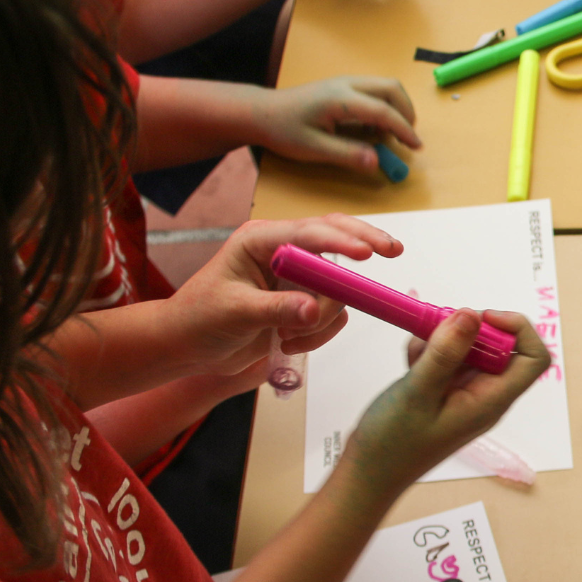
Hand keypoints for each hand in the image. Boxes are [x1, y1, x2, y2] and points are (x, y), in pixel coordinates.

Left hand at [161, 215, 401, 377]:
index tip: (367, 252)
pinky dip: (320, 333)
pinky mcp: (303, 301)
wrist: (188, 348)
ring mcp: (296, 277)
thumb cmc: (198, 319)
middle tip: (393, 251)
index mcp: (261, 240)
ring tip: (289, 337)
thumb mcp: (235, 312)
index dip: (340, 240)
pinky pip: (333, 314)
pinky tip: (289, 342)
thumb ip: (276, 309)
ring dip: (324, 317)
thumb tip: (315, 309)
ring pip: (338, 288)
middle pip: (336, 236)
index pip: (309, 233)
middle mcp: (283, 252)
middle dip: (364, 243)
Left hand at [256, 76, 421, 174]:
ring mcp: (345, 82)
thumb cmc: (284, 130)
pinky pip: (374, 90)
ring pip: (385, 86)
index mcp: (340, 99)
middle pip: (391, 88)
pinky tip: (371, 128)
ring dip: (396, 108)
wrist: (261, 112)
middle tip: (407, 138)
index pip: (383, 110)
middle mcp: (347, 84)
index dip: (404, 129)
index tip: (416, 147)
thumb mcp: (313, 149)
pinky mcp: (343, 85)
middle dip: (407, 112)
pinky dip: (383, 106)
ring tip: (387, 135)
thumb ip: (347, 155)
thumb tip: (377, 162)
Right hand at [335, 309, 547, 500]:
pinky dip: (429, 351)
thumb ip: (445, 353)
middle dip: (466, 330)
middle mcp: (486, 394)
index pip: (535, 358)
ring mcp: (466, 391)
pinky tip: (409, 364)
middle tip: (433, 332)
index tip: (481, 318)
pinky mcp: (446, 389)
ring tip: (414, 357)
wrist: (368, 473)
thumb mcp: (418, 393)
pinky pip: (448, 356)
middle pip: (499, 345)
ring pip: (469, 346)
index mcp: (492, 401)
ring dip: (441, 340)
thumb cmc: (394, 443)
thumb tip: (471, 315)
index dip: (518, 329)